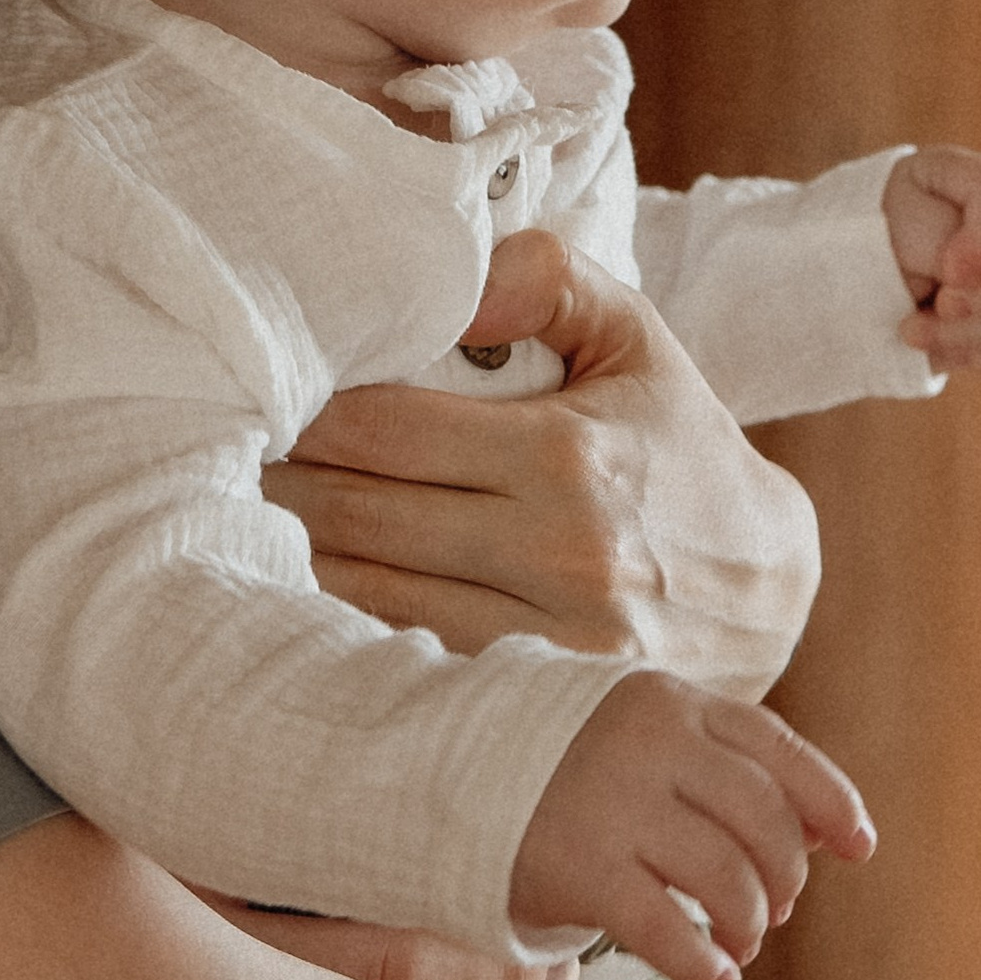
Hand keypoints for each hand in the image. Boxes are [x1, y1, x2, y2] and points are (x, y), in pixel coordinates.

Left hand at [265, 230, 801, 665]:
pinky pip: (405, 662)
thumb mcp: (636, 337)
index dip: (300, 412)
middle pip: (355, 516)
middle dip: (272, 485)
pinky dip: (340, 628)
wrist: (770, 589)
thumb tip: (447, 279)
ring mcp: (549, 641)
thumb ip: (546, 279)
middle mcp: (559, 553)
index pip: (381, 429)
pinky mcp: (541, 700)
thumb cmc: (680, 446)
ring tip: (234, 524)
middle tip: (210, 462)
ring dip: (286, 561)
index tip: (250, 398)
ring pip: (364, 598)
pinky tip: (297, 595)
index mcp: (569, 454)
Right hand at [511, 672, 873, 979]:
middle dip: (785, 877)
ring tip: (737, 944)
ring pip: (726, 876)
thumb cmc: (564, 764)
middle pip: (764, 818)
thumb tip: (821, 836)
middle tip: (772, 910)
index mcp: (672, 702)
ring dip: (748, 924)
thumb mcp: (641, 732)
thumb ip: (717, 763)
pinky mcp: (578, 866)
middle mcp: (648, 744)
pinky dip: (704, 963)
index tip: (858, 848)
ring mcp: (612, 802)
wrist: (444, 771)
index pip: (778, 751)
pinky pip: (665, 928)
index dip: (831, 803)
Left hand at [883, 147, 980, 380]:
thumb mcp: (886, 228)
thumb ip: (940, 243)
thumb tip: (973, 284)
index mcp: (969, 180)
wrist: (844, 283)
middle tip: (935, 309)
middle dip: (980, 300)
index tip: (950, 274)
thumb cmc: (860, 245)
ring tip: (912, 329)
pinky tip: (942, 346)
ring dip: (967, 334)